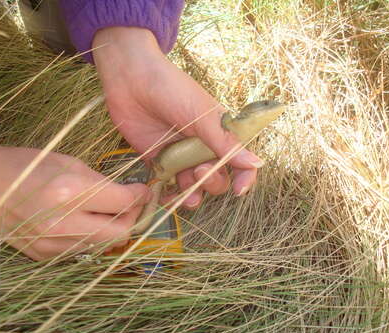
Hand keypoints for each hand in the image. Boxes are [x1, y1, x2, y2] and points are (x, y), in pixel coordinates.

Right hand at [0, 126, 149, 260]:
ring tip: (105, 212)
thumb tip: (129, 195)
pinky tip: (82, 222)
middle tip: (132, 205)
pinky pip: (81, 251)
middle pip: (121, 233)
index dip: (141, 196)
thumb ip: (101, 182)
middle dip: (133, 218)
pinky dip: (90, 238)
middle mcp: (62, 223)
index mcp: (69, 192)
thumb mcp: (69, 162)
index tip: (144, 191)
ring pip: (103, 245)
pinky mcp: (43, 255)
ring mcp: (51, 244)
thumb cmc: (27, 165)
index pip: (124, 203)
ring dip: (112, 229)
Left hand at [92, 27, 263, 208]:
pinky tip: (167, 197)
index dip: (244, 177)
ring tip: (185, 195)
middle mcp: (201, 147)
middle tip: (198, 171)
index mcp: (219, 133)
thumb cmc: (172, 89)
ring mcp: (179, 155)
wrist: (131, 78)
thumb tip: (257, 164)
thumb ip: (226, 144)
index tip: (239, 189)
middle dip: (212, 182)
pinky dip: (169, 195)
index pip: (239, 161)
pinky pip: (167, 185)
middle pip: (216, 178)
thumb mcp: (202, 116)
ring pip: (193, 186)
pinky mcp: (157, 160)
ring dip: (192, 195)